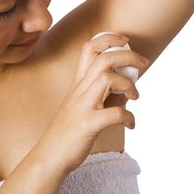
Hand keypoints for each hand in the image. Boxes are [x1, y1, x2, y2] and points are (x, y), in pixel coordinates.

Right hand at [33, 33, 148, 174]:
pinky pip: (114, 113)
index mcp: (79, 81)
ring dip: (128, 84)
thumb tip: (129, 90)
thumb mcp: (86, 105)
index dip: (109, 39)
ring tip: (135, 96)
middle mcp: (80, 89)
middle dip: (128, 56)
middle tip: (143, 64)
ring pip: (107, 78)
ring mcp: (83, 105)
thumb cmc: (70, 129)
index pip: (89, 48)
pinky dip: (129, 117)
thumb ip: (107, 94)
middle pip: (104, 58)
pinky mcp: (88, 124)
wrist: (50, 155)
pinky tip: (130, 124)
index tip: (125, 41)